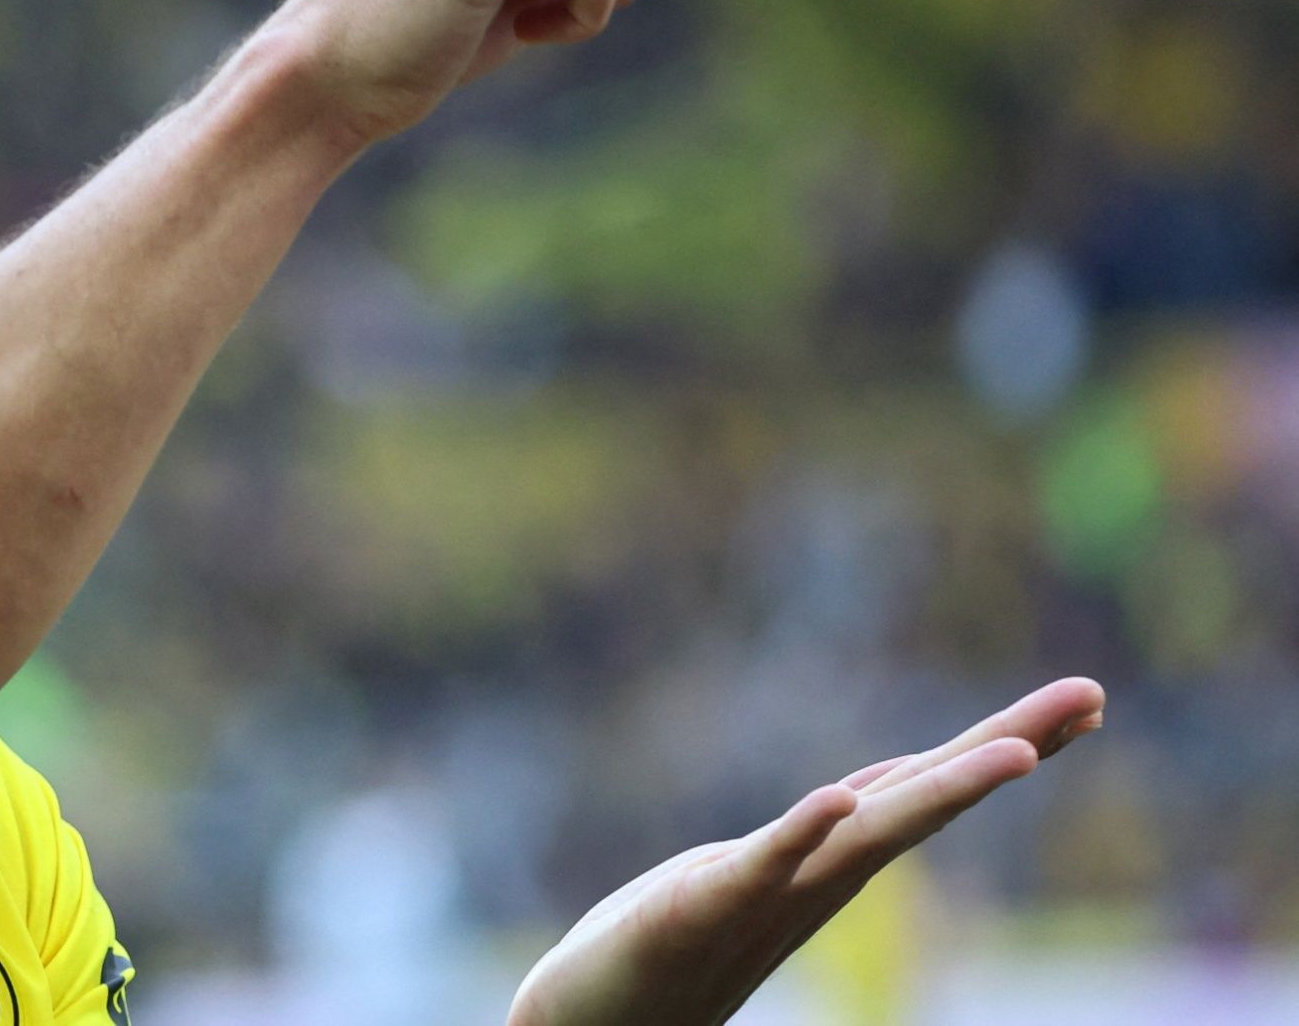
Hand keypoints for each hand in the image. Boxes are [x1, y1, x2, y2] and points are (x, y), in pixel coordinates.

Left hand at [506, 677, 1107, 1025]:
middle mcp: (816, 878)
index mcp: (832, 861)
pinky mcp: (694, 910)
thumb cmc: (671, 944)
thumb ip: (817, 836)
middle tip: (1089, 693)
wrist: (596, 1020)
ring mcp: (763, 897)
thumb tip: (877, 786)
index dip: (1005, 743)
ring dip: (938, 793)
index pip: (929, 790)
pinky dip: (798, 835)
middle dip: (1007, 744)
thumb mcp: (757, 871)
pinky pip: (757, 869)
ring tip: (1016, 750)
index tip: (1087, 700)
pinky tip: (836, 801)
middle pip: (923, 800)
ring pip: (865, 837)